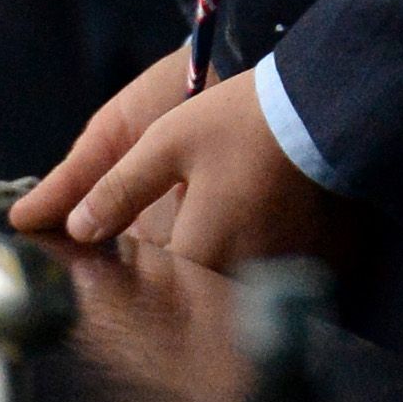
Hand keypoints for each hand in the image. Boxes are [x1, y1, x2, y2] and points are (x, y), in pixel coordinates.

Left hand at [15, 47, 339, 270]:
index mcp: (197, 253)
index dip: (131, 275)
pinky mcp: (311, 267)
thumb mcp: (169, 141)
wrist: (327, 107)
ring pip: (229, 290)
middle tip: (172, 247)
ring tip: (216, 232)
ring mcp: (277, 276)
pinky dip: (256, 268)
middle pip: (191, 294)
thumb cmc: (243, 122)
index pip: (149, 286)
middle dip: (172, 280)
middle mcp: (237, 277)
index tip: (122, 258)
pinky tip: (255, 232)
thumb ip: (118, 190)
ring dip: (213, 276)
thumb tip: (75, 228)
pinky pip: (270, 282)